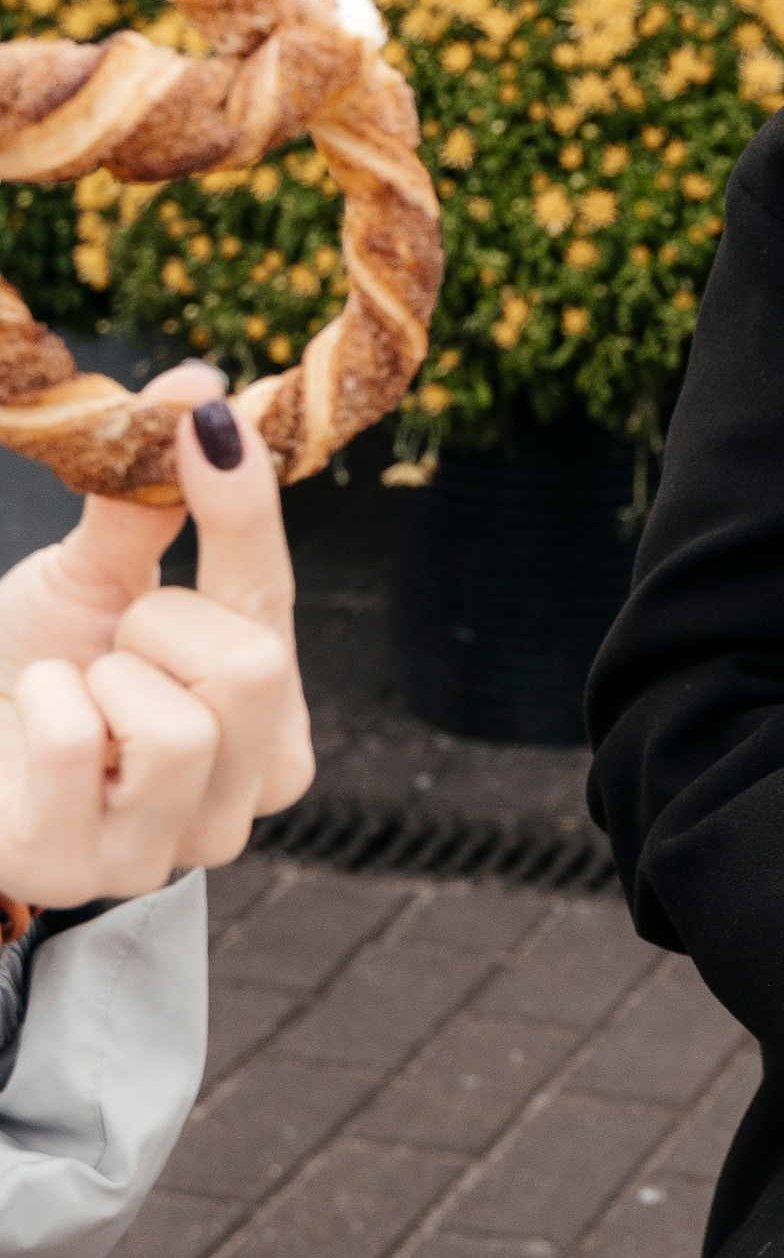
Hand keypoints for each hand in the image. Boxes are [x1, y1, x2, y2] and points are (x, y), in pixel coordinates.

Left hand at [0, 389, 311, 907]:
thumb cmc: (31, 669)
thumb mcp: (97, 579)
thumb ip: (155, 500)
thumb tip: (201, 388)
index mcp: (270, 741)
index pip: (278, 609)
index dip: (246, 514)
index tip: (210, 420)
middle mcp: (232, 813)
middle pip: (254, 668)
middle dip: (160, 623)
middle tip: (110, 641)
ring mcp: (154, 855)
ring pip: (181, 726)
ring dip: (100, 675)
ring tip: (73, 691)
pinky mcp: (66, 869)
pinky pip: (78, 743)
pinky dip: (42, 707)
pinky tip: (32, 730)